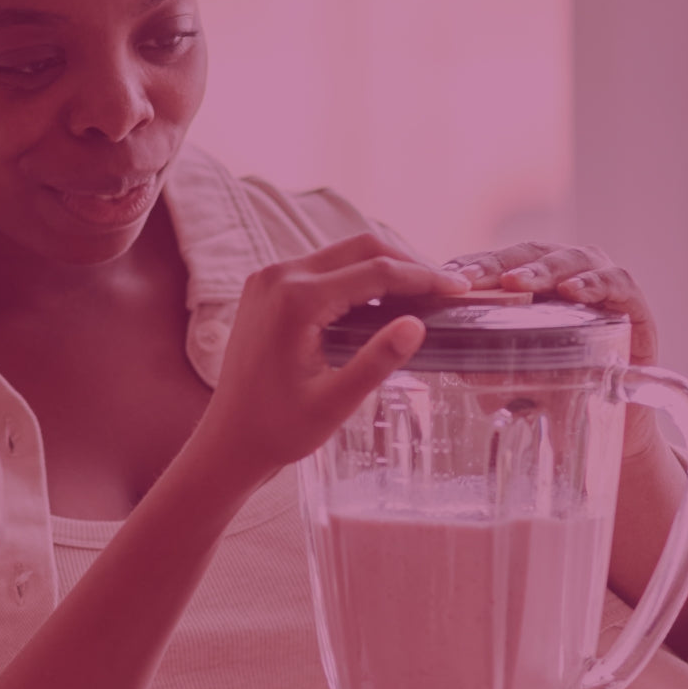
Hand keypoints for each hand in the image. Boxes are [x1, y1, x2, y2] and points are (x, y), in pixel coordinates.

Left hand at [199, 234, 466, 475]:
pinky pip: (323, 268)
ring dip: (384, 268)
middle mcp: (278, 275)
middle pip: (361, 247)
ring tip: (422, 294)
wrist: (228, 440)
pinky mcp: (266, 287)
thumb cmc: (278, 429)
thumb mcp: (335, 403)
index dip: (424, 278)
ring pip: (342, 254)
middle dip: (408, 264)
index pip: (376, 271)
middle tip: (446, 288)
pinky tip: (382, 301)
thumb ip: (377, 362)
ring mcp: (268, 278)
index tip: (459, 290)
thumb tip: (418, 324)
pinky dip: (357, 277)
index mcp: (296, 299)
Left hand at [442, 241, 665, 460]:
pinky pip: (618, 283)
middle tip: (471, 278)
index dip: (474, 265)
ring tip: (517, 282)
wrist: (608, 435)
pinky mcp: (636, 308)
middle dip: (500, 264)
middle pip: (532, 254)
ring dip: (543, 269)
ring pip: (574, 258)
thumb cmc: (553, 400)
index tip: (444, 276)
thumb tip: (436, 348)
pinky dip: (596, 283)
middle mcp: (568, 277)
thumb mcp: (508, 381)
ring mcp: (604, 288)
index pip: (500, 263)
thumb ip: (478, 361)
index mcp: (535, 286)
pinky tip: (572, 292)